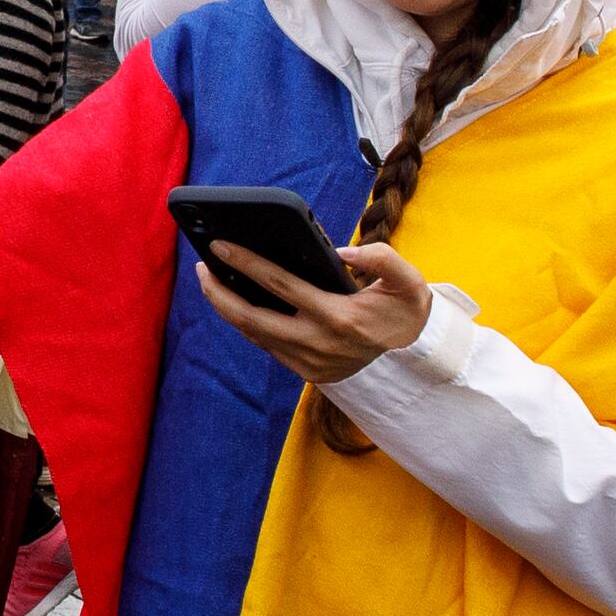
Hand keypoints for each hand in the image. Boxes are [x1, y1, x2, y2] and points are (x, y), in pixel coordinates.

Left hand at [190, 238, 432, 384]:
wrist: (414, 356)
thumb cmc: (405, 311)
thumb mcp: (408, 281)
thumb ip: (381, 258)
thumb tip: (340, 251)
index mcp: (339, 317)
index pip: (278, 284)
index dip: (244, 261)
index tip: (218, 243)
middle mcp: (318, 343)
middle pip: (249, 317)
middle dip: (217, 290)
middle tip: (201, 265)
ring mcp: (309, 361)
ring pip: (252, 333)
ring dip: (226, 307)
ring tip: (212, 279)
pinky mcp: (306, 371)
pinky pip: (265, 344)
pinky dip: (245, 322)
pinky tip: (235, 301)